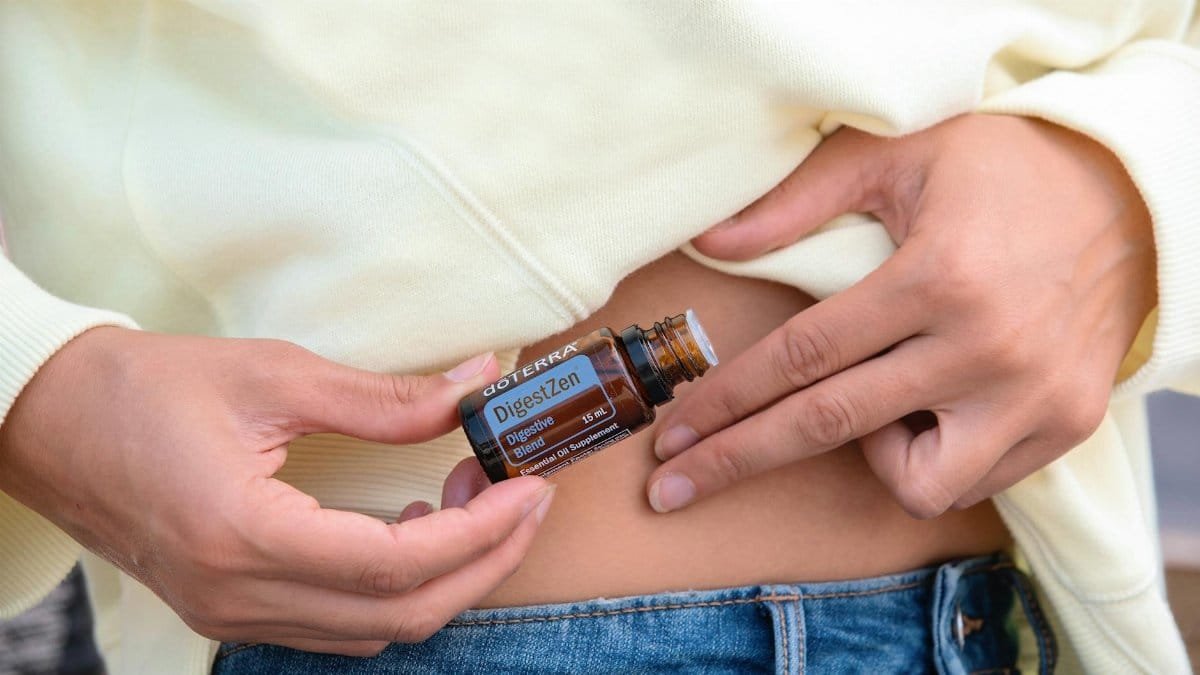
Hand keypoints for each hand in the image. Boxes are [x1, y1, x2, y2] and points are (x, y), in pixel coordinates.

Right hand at [0, 328, 553, 654]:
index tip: (526, 487)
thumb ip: (385, 398)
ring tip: (476, 503)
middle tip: (525, 499)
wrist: (49, 420)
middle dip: (483, 561)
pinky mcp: (230, 608)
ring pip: (375, 631)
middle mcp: (239, 595)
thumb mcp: (275, 377)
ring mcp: (232, 613)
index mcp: (244, 534)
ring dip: (444, 578)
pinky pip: (339, 626)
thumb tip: (478, 382)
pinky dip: (395, 590)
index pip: (396, 564)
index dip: (479, 530)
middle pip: (401, 613)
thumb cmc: (146, 388)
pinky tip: (415, 533)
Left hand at [648, 114, 1155, 517]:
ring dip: (870, 456)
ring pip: (915, 483)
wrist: (1133, 195)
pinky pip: (974, 481)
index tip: (671, 435)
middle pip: (830, 427)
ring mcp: (1032, 397)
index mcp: (936, 278)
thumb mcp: (899, 157)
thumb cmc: (1004, 170)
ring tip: (879, 401)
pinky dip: (935, 458)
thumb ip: (798, 202)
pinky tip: (932, 407)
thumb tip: (709, 244)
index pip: (802, 358)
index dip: (726, 400)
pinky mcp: (1066, 423)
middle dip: (737, 461)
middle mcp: (984, 349)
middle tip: (671, 487)